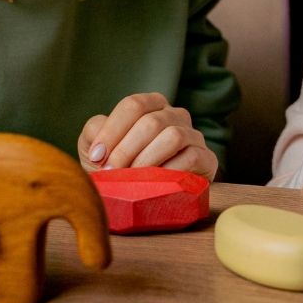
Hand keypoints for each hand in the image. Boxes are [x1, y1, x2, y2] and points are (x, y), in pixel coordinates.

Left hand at [79, 93, 218, 178]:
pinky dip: (169, 171)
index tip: (96, 156)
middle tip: (111, 173)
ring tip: (131, 179)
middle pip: (151, 122)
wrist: (144, 197)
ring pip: (173, 136)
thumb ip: (95, 132)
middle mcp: (175, 115)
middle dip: (126, 150)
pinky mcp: (207, 158)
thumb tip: (99, 137)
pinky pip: (191, 157)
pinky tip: (154, 184)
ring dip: (146, 160)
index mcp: (151, 105)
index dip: (112, 130)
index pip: (133, 105)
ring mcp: (193, 135)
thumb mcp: (98, 147)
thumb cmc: (119, 168)